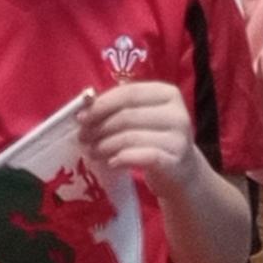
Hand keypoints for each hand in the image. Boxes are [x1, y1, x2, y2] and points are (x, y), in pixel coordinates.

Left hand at [80, 82, 196, 194]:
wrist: (182, 170)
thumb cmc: (154, 138)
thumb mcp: (141, 117)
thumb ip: (118, 108)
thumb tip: (84, 108)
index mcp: (167, 93)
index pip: (129, 93)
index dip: (101, 104)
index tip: (81, 117)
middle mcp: (177, 113)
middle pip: (128, 115)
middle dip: (99, 127)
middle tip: (83, 138)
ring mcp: (179, 138)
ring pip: (131, 137)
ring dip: (105, 145)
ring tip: (92, 152)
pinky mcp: (176, 162)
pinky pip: (143, 157)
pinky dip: (122, 159)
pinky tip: (111, 163)